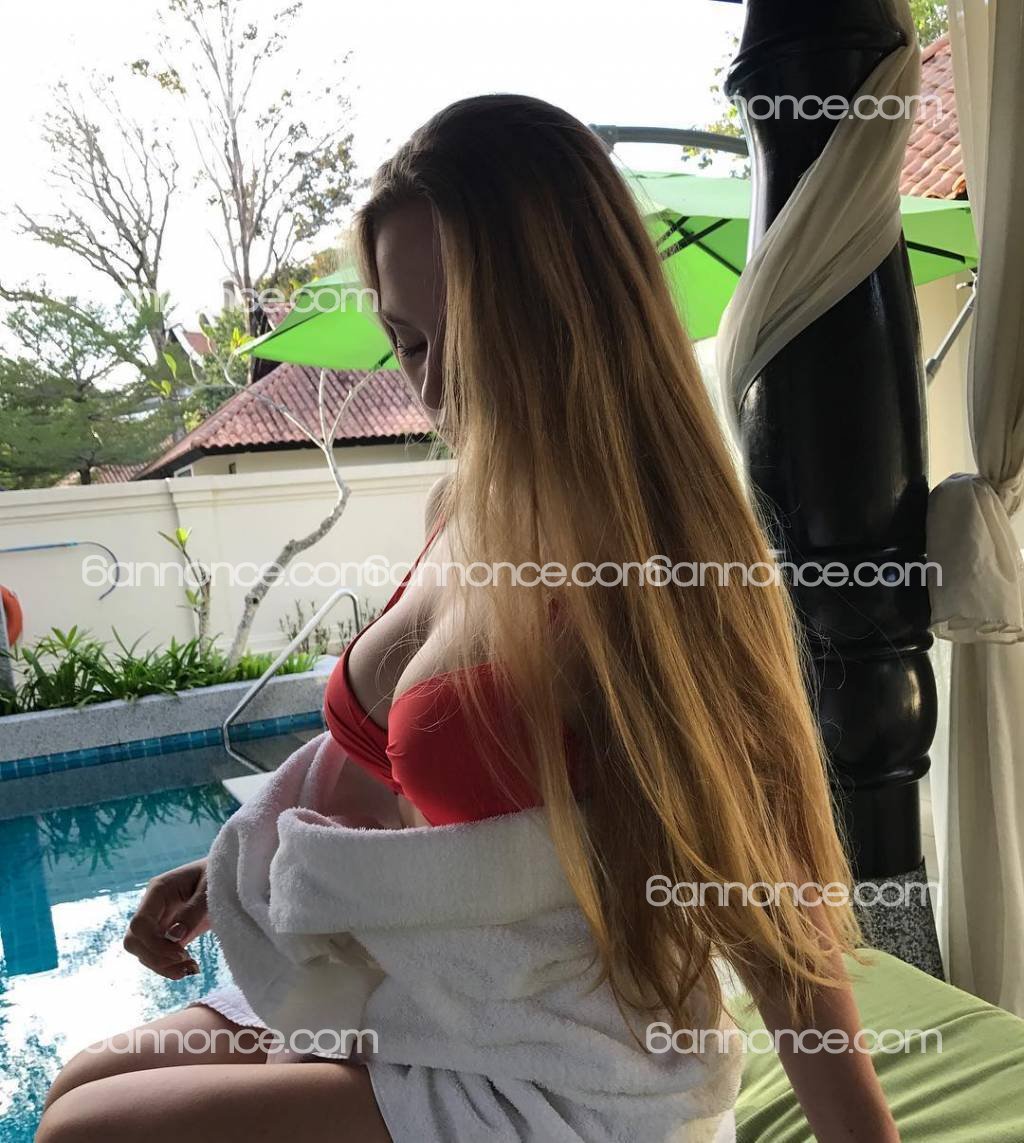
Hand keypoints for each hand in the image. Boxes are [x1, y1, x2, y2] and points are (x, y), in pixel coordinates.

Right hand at [123, 858, 209, 978]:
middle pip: (134, 941)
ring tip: (191, 969)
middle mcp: (152, 907)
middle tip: (187, 961)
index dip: (154, 944)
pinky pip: (158, 955)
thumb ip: (193, 910)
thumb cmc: (218, 873)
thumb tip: (174, 937)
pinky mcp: (167, 933)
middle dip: (156, 958)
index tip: (181, 953)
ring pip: (143, 952)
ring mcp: (158, 921)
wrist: (226, 873)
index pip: (139, 923)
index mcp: (159, 890)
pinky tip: (189, 968)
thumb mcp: (211, 887)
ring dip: (163, 966)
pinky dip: (169, 966)